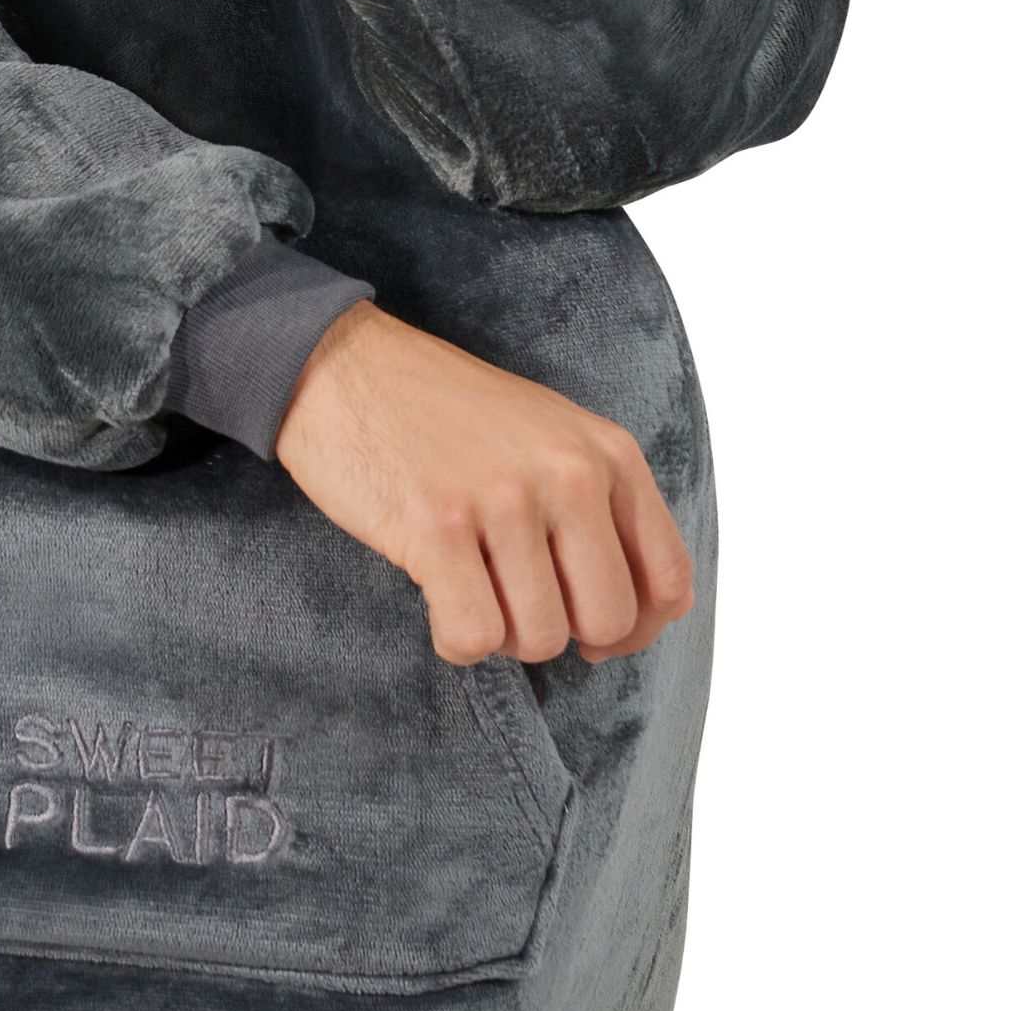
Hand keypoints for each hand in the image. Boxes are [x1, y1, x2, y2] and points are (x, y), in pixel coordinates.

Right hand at [273, 306, 694, 665]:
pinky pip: (475, 637)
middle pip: (607, 620)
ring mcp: (505, 500)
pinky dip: (456, 641)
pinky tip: (438, 604)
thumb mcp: (551, 437)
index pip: (667, 582)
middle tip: (516, 605)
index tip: (593, 636)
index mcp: (608, 453)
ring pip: (540, 638)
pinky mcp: (438, 529)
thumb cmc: (447, 414)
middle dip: (562, 635)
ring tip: (470, 591)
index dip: (636, 631)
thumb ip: (600, 509)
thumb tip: (627, 623)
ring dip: (502, 636)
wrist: (344, 368)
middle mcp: (569, 473)